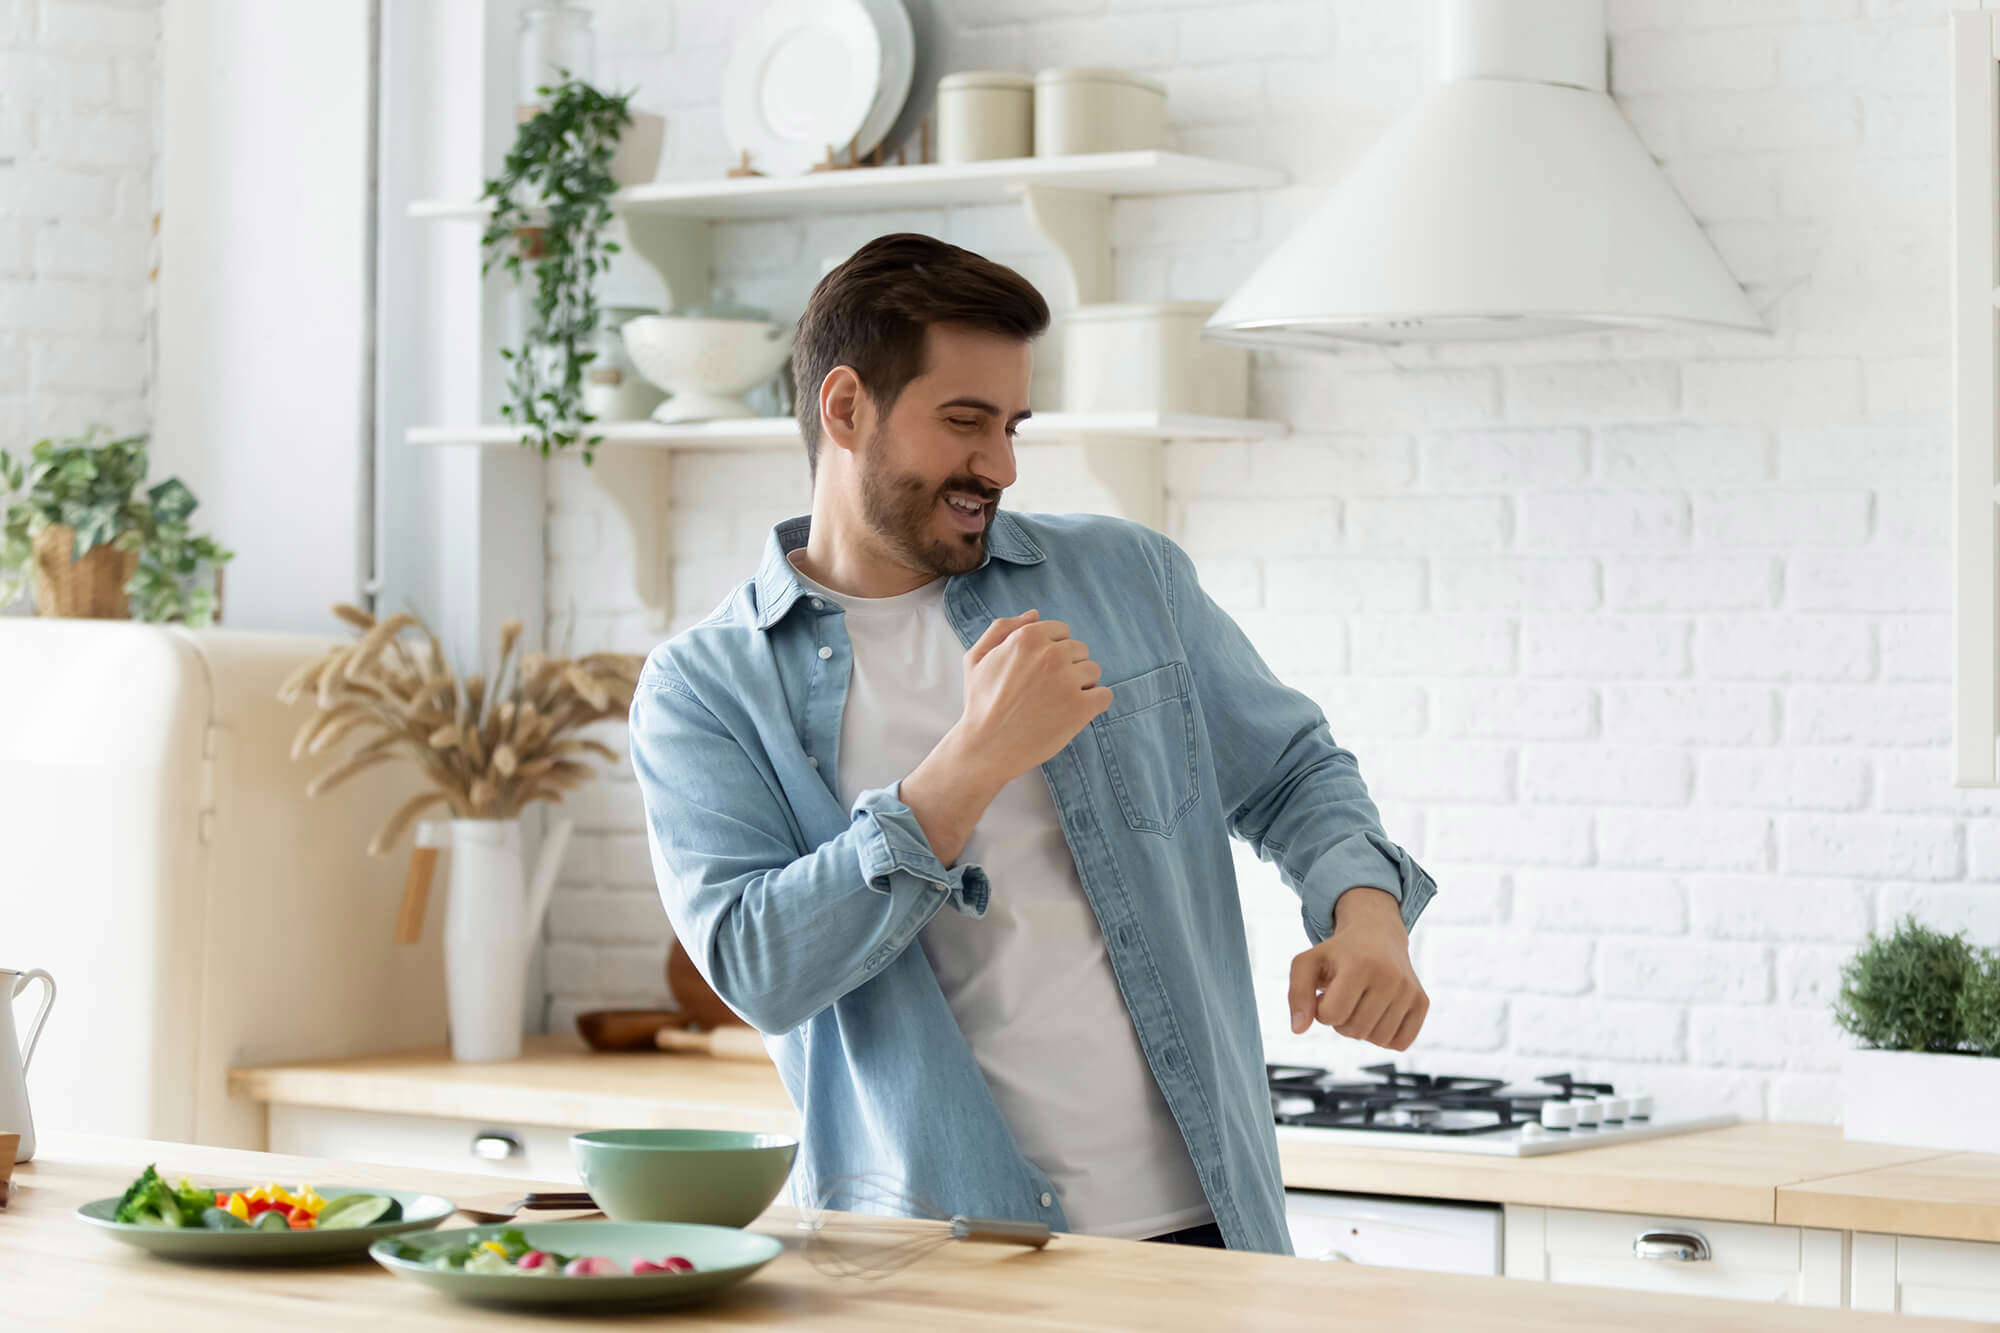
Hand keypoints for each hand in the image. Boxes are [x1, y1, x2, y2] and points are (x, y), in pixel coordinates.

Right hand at [952, 609, 1111, 786]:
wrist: (986, 747)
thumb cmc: (980, 703)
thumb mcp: (976, 657)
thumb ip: (1003, 628)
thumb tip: (1035, 614)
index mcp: (1028, 637)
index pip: (1062, 632)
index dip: (1051, 652)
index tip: (1038, 672)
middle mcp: (1051, 654)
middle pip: (1080, 650)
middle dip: (1067, 667)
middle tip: (1044, 691)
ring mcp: (1068, 681)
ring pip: (1093, 671)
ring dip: (1081, 686)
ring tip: (1055, 704)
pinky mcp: (1082, 708)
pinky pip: (1105, 695)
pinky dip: (1094, 704)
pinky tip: (1073, 714)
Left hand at [1286, 887, 1427, 1049]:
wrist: (1377, 934)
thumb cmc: (1338, 954)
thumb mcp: (1308, 963)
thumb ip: (1297, 994)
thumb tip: (1298, 1029)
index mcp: (1359, 964)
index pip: (1331, 1014)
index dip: (1322, 1010)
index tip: (1326, 993)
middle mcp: (1390, 977)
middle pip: (1354, 1030)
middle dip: (1341, 1020)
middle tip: (1344, 997)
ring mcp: (1409, 990)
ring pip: (1377, 1039)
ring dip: (1362, 1029)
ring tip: (1360, 1003)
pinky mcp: (1422, 1002)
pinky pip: (1400, 1043)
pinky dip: (1384, 1037)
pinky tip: (1378, 1014)